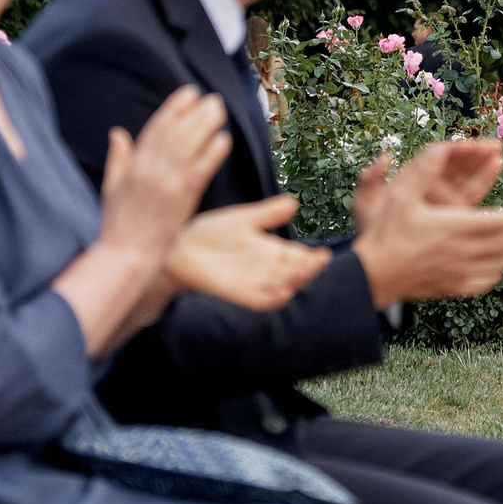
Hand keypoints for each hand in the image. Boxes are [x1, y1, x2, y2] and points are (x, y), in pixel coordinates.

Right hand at [95, 86, 231, 265]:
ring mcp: (167, 183)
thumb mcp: (111, 187)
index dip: (174, 107)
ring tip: (219, 110)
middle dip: (194, 111)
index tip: (188, 93)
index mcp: (134, 165)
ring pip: (189, 145)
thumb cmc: (117, 224)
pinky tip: (224, 139)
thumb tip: (117, 132)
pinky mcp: (182, 198)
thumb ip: (118, 158)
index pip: (156, 128)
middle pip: (176, 132)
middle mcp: (150, 169)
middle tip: (211, 98)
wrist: (127, 254)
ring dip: (206, 124)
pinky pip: (201, 170)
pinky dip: (212, 152)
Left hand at [166, 197, 326, 309]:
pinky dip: (272, 298)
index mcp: (269, 251)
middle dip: (308, 270)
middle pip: (295, 273)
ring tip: (303, 272)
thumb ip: (268, 214)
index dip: (312, 258)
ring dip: (294, 282)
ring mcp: (252, 282)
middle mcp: (265, 268)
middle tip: (317, 262)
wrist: (178, 248)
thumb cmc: (209, 234)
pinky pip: (260, 300)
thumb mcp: (243, 219)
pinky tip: (282, 292)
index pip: (298, 257)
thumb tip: (295, 203)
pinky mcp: (237, 292)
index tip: (324, 254)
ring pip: (282, 287)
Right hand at [355, 141, 502, 308]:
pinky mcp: (453, 289)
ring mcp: (460, 273)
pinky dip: (499, 271)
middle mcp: (463, 251)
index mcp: (455, 226)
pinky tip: (500, 266)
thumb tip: (441, 148)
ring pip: (500, 262)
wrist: (372, 277)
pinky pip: (486, 281)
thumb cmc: (385, 234)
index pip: (501, 221)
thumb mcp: (400, 195)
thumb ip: (422, 170)